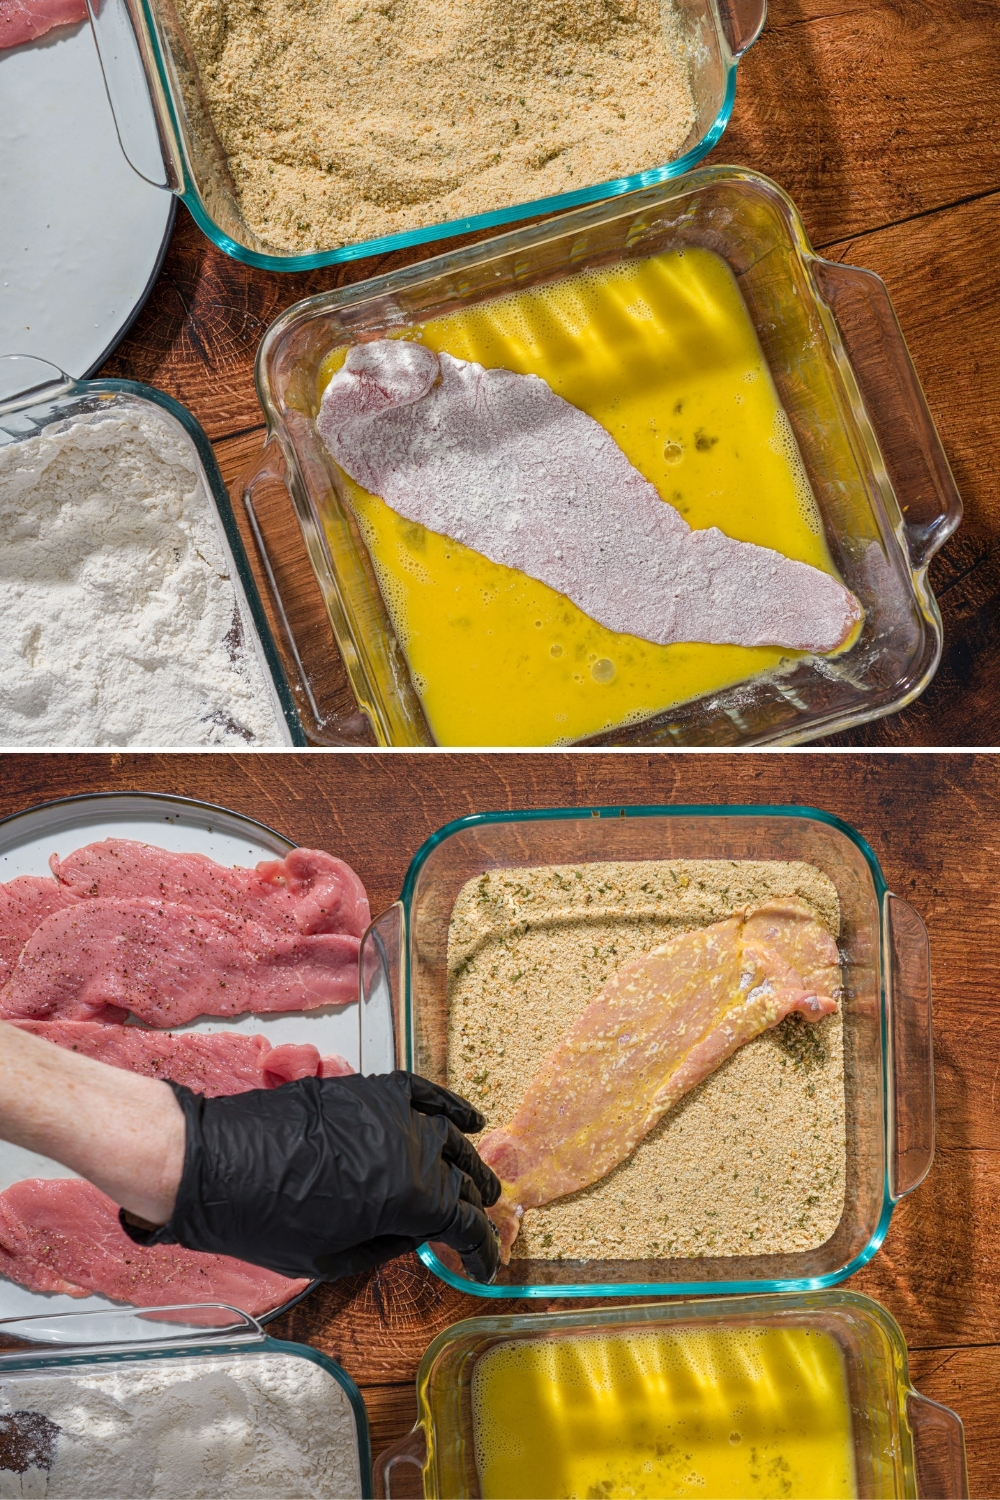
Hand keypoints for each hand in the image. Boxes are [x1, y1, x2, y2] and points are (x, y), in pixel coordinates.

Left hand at [128, 1072, 501, 1283]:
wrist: (216, 1164)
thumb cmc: (264, 1222)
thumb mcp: (332, 1259)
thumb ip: (387, 1245)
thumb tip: (416, 1233)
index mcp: (404, 1199)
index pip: (462, 1223)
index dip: (480, 1250)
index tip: (483, 1268)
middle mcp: (408, 1149)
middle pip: (458, 1176)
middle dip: (474, 1203)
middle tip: (478, 1222)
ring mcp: (390, 1112)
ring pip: (447, 1136)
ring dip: (465, 1161)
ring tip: (474, 1179)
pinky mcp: (368, 1090)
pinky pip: (423, 1095)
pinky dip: (450, 1106)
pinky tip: (469, 1118)